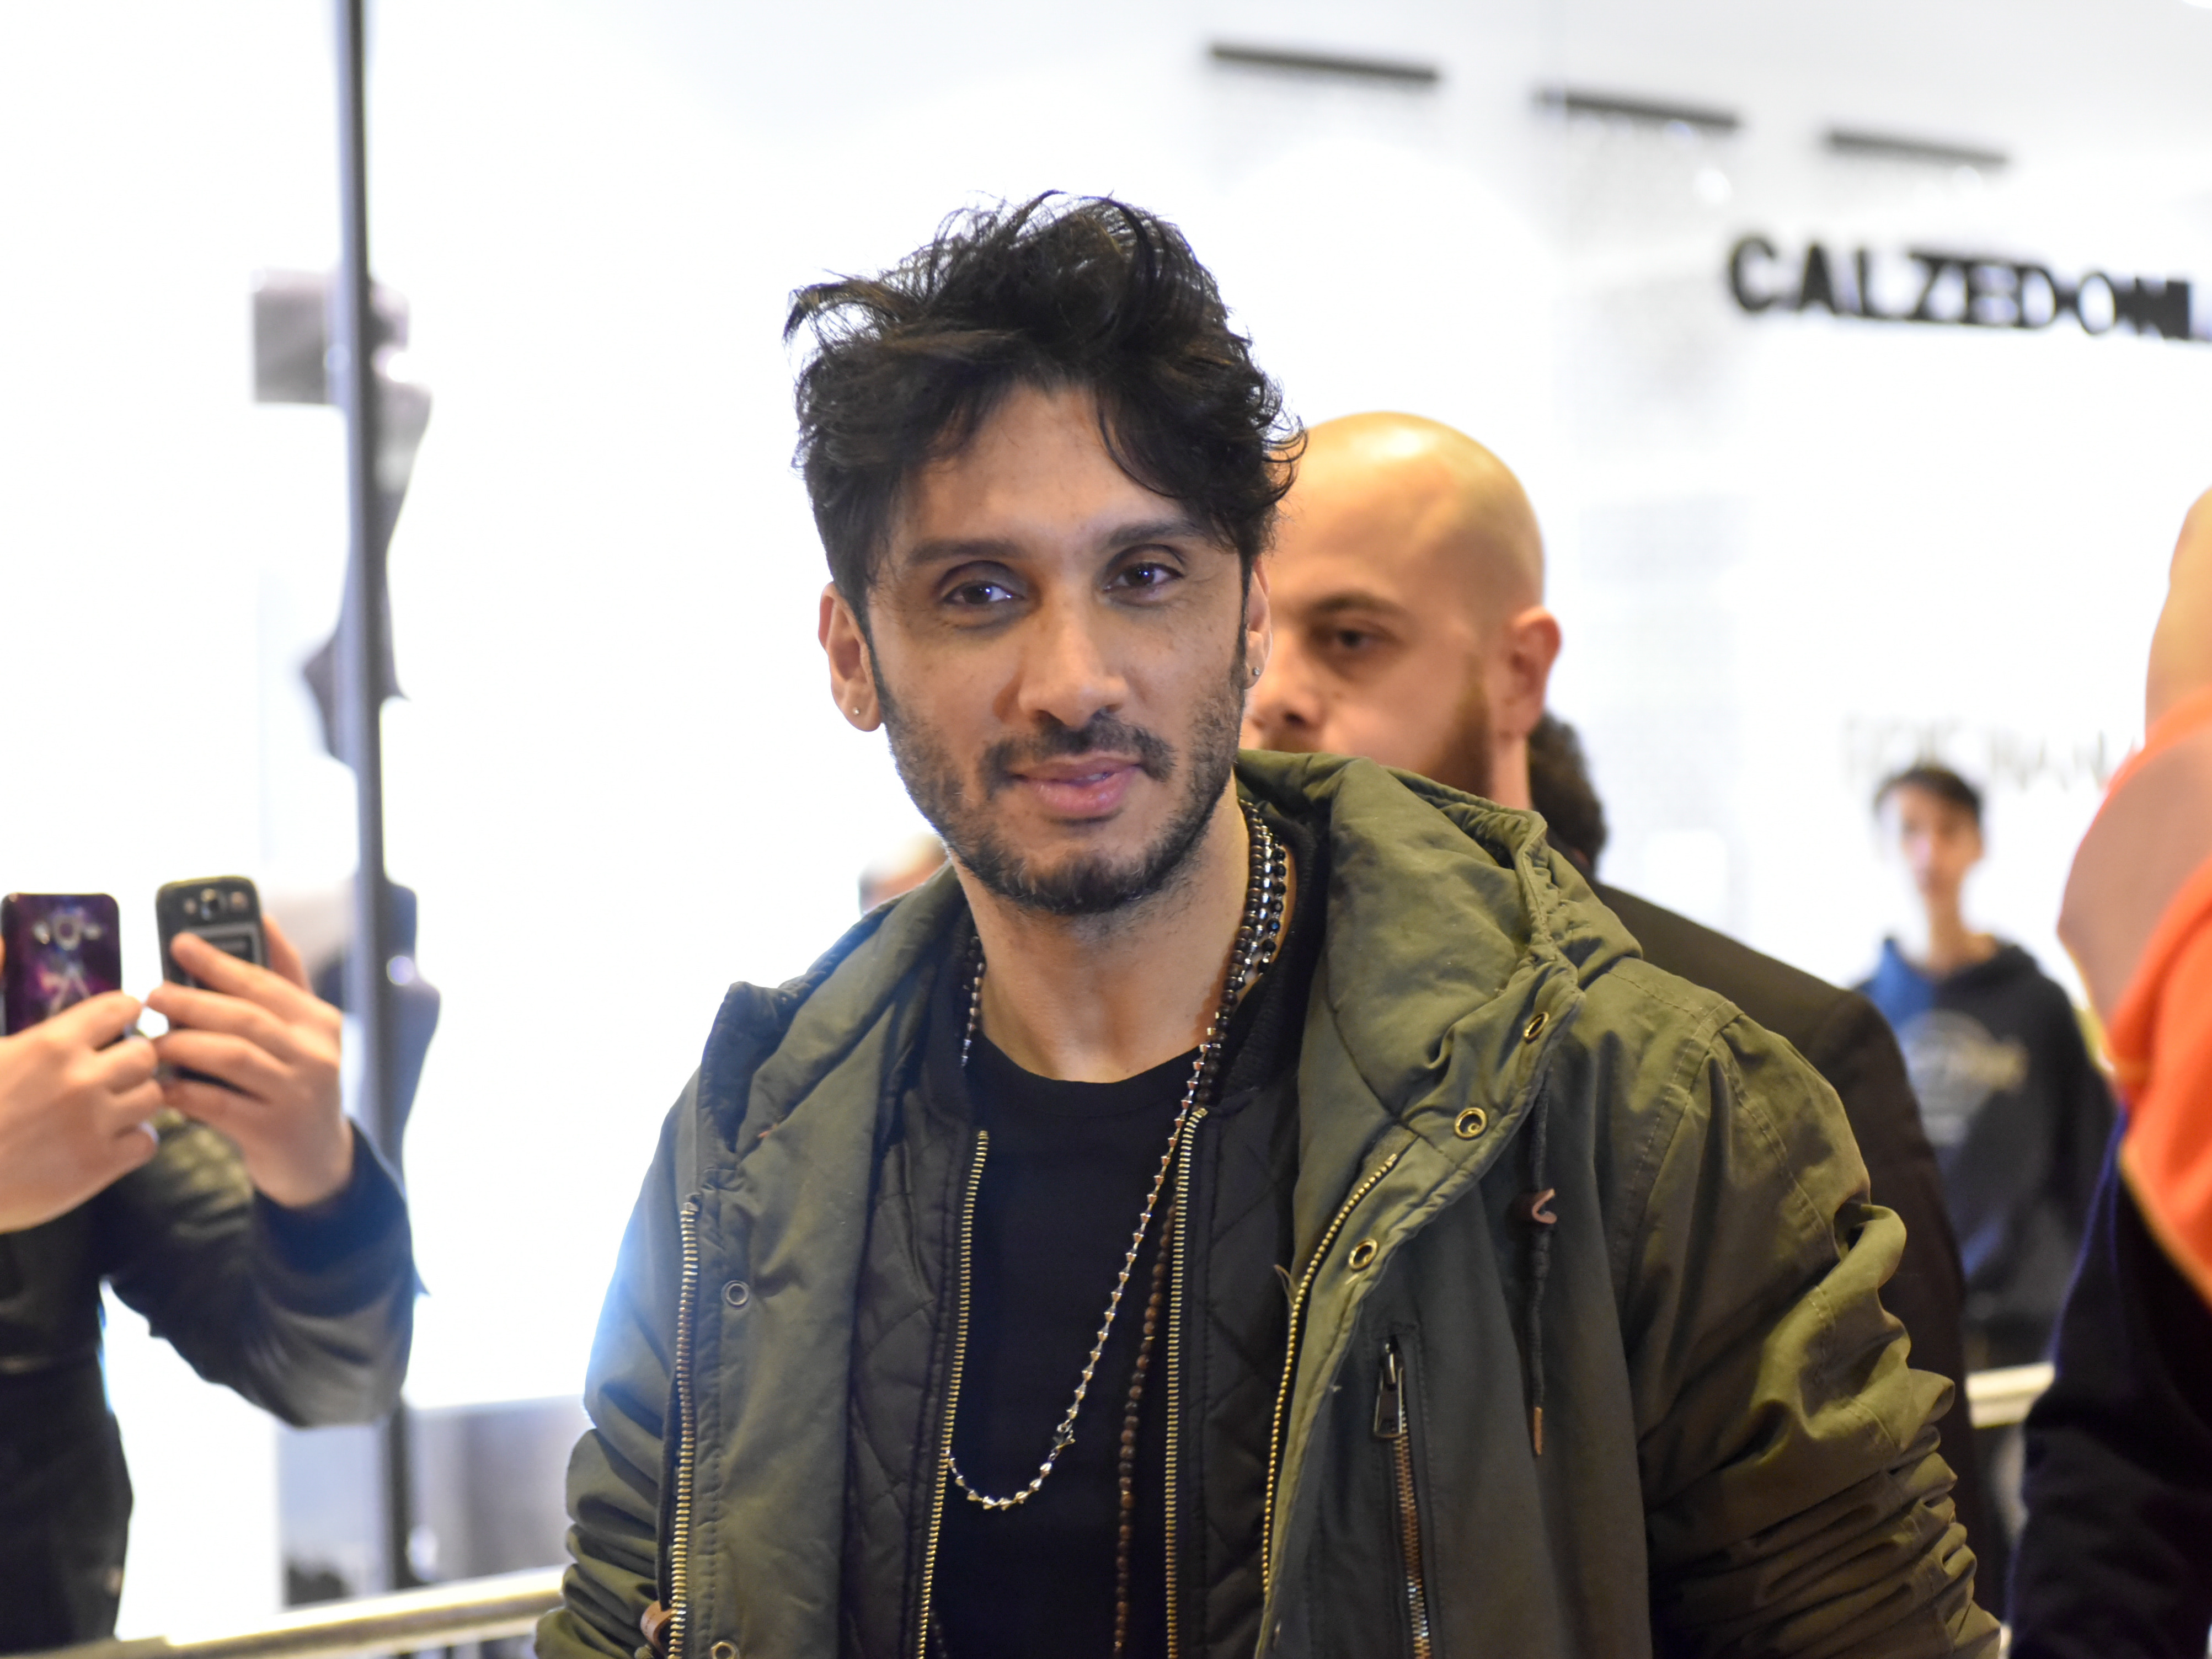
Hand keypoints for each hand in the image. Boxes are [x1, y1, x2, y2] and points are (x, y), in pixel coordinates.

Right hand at [0, 952, 162, 1231]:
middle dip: (131, 1060)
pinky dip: (132, 1142)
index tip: (117, 1024)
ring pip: (153, 1096)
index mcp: (50, 1044)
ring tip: (108, 1107)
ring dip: (135, 1100)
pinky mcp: (98, 1166)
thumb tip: (5, 942)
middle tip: (111, 1072)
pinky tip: (106, 1143)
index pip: (120, 1008)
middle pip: (146, 1053)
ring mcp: (93, 1124)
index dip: (122, 1014)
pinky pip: (147, 1142)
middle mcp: (81, 1080)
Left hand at [146, 917, 351, 1210]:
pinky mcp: (273, 1131)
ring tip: (152, 1041)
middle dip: (192, 1001)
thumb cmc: (296, 1084)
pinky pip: (218, 1103)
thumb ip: (283, 981)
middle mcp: (316, 1054)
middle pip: (245, 1017)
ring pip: (231, 1056)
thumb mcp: (304, 1033)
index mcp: (320, 1021)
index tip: (179, 943)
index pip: (266, 982)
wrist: (320, 1161)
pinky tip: (162, 1087)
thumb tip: (262, 917)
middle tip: (152, 994)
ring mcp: (297, 1093)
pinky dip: (185, 1092)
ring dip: (183, 1044)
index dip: (220, 960)